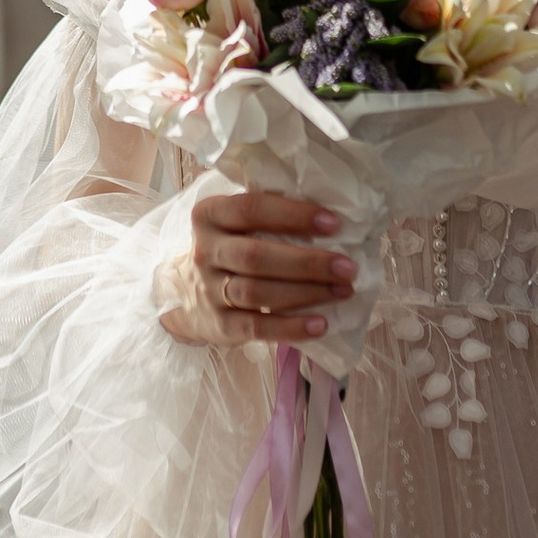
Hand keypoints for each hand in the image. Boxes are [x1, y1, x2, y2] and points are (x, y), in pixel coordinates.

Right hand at [159, 191, 356, 346]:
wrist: (190, 296)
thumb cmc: (232, 248)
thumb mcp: (237, 224)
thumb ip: (270, 216)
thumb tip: (334, 218)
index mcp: (211, 215)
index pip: (251, 209)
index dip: (293, 216)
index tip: (334, 223)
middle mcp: (206, 251)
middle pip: (256, 256)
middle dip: (307, 262)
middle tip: (347, 267)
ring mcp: (209, 290)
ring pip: (258, 293)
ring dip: (305, 293)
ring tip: (342, 291)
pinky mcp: (220, 325)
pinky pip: (257, 328)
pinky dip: (290, 328)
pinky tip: (320, 325)